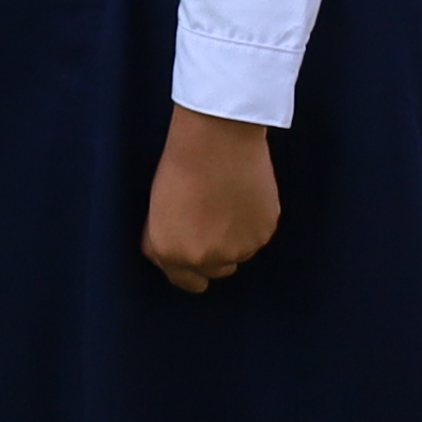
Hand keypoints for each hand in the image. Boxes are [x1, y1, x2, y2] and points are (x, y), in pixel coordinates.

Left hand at [141, 106, 281, 291]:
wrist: (215, 140)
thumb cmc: (180, 166)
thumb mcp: (158, 209)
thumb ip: (168, 240)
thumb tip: (176, 256)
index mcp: (172, 252)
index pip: (186, 281)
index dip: (189, 269)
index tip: (193, 259)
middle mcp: (206, 259)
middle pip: (216, 270)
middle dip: (214, 254)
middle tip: (210, 221)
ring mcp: (238, 249)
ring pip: (239, 254)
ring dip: (234, 237)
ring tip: (224, 202)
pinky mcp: (263, 234)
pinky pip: (257, 236)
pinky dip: (252, 223)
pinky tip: (241, 196)